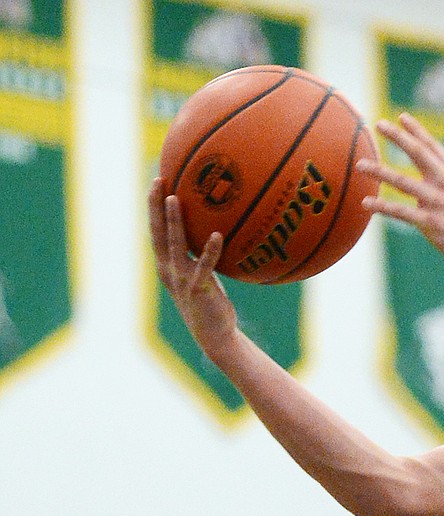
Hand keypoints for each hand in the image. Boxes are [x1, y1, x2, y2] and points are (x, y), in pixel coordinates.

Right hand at [148, 180, 238, 360]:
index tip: (157, 180)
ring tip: (174, 198)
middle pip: (157, 232)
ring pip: (175, 245)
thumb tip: (214, 226)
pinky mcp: (199, 289)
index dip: (154, 206)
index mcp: (166, 265)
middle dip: (155, 205)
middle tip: (158, 180)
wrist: (214, 335)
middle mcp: (169, 269)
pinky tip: (216, 235)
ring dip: (173, 221)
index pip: (156, 230)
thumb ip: (200, 254)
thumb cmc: (210, 302)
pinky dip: (210, 250)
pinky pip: (205, 266)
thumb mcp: (201, 274)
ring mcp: (182, 280)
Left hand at [358, 114, 443, 273]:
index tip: (401, 117)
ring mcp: (436, 202)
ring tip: (360, 165)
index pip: (433, 147)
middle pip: (417, 154)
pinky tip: (366, 203)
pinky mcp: (429, 222)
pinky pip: (400, 211)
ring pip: (402, 181)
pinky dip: (382, 206)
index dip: (416, 131)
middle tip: (378, 124)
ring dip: (379, 172)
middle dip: (397, 137)